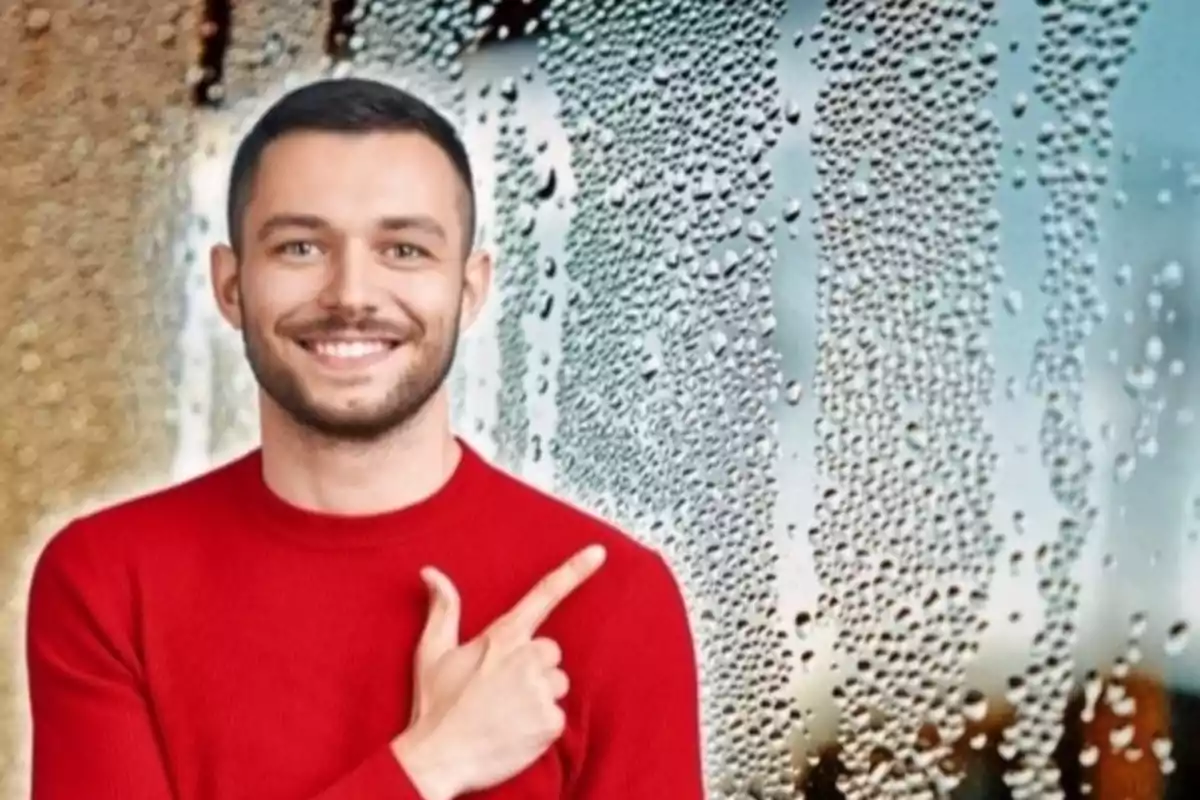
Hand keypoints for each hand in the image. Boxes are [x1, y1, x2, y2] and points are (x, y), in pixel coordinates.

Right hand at [392, 545, 606, 799]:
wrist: (437, 759)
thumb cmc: (435, 707)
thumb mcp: (431, 653)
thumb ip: (443, 609)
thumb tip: (432, 572)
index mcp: (503, 636)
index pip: (544, 595)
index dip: (574, 571)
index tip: (600, 552)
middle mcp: (526, 657)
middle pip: (551, 653)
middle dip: (533, 668)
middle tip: (501, 690)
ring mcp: (540, 689)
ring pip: (557, 684)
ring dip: (539, 696)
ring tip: (506, 712)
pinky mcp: (550, 721)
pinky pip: (558, 716)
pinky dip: (540, 726)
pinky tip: (514, 731)